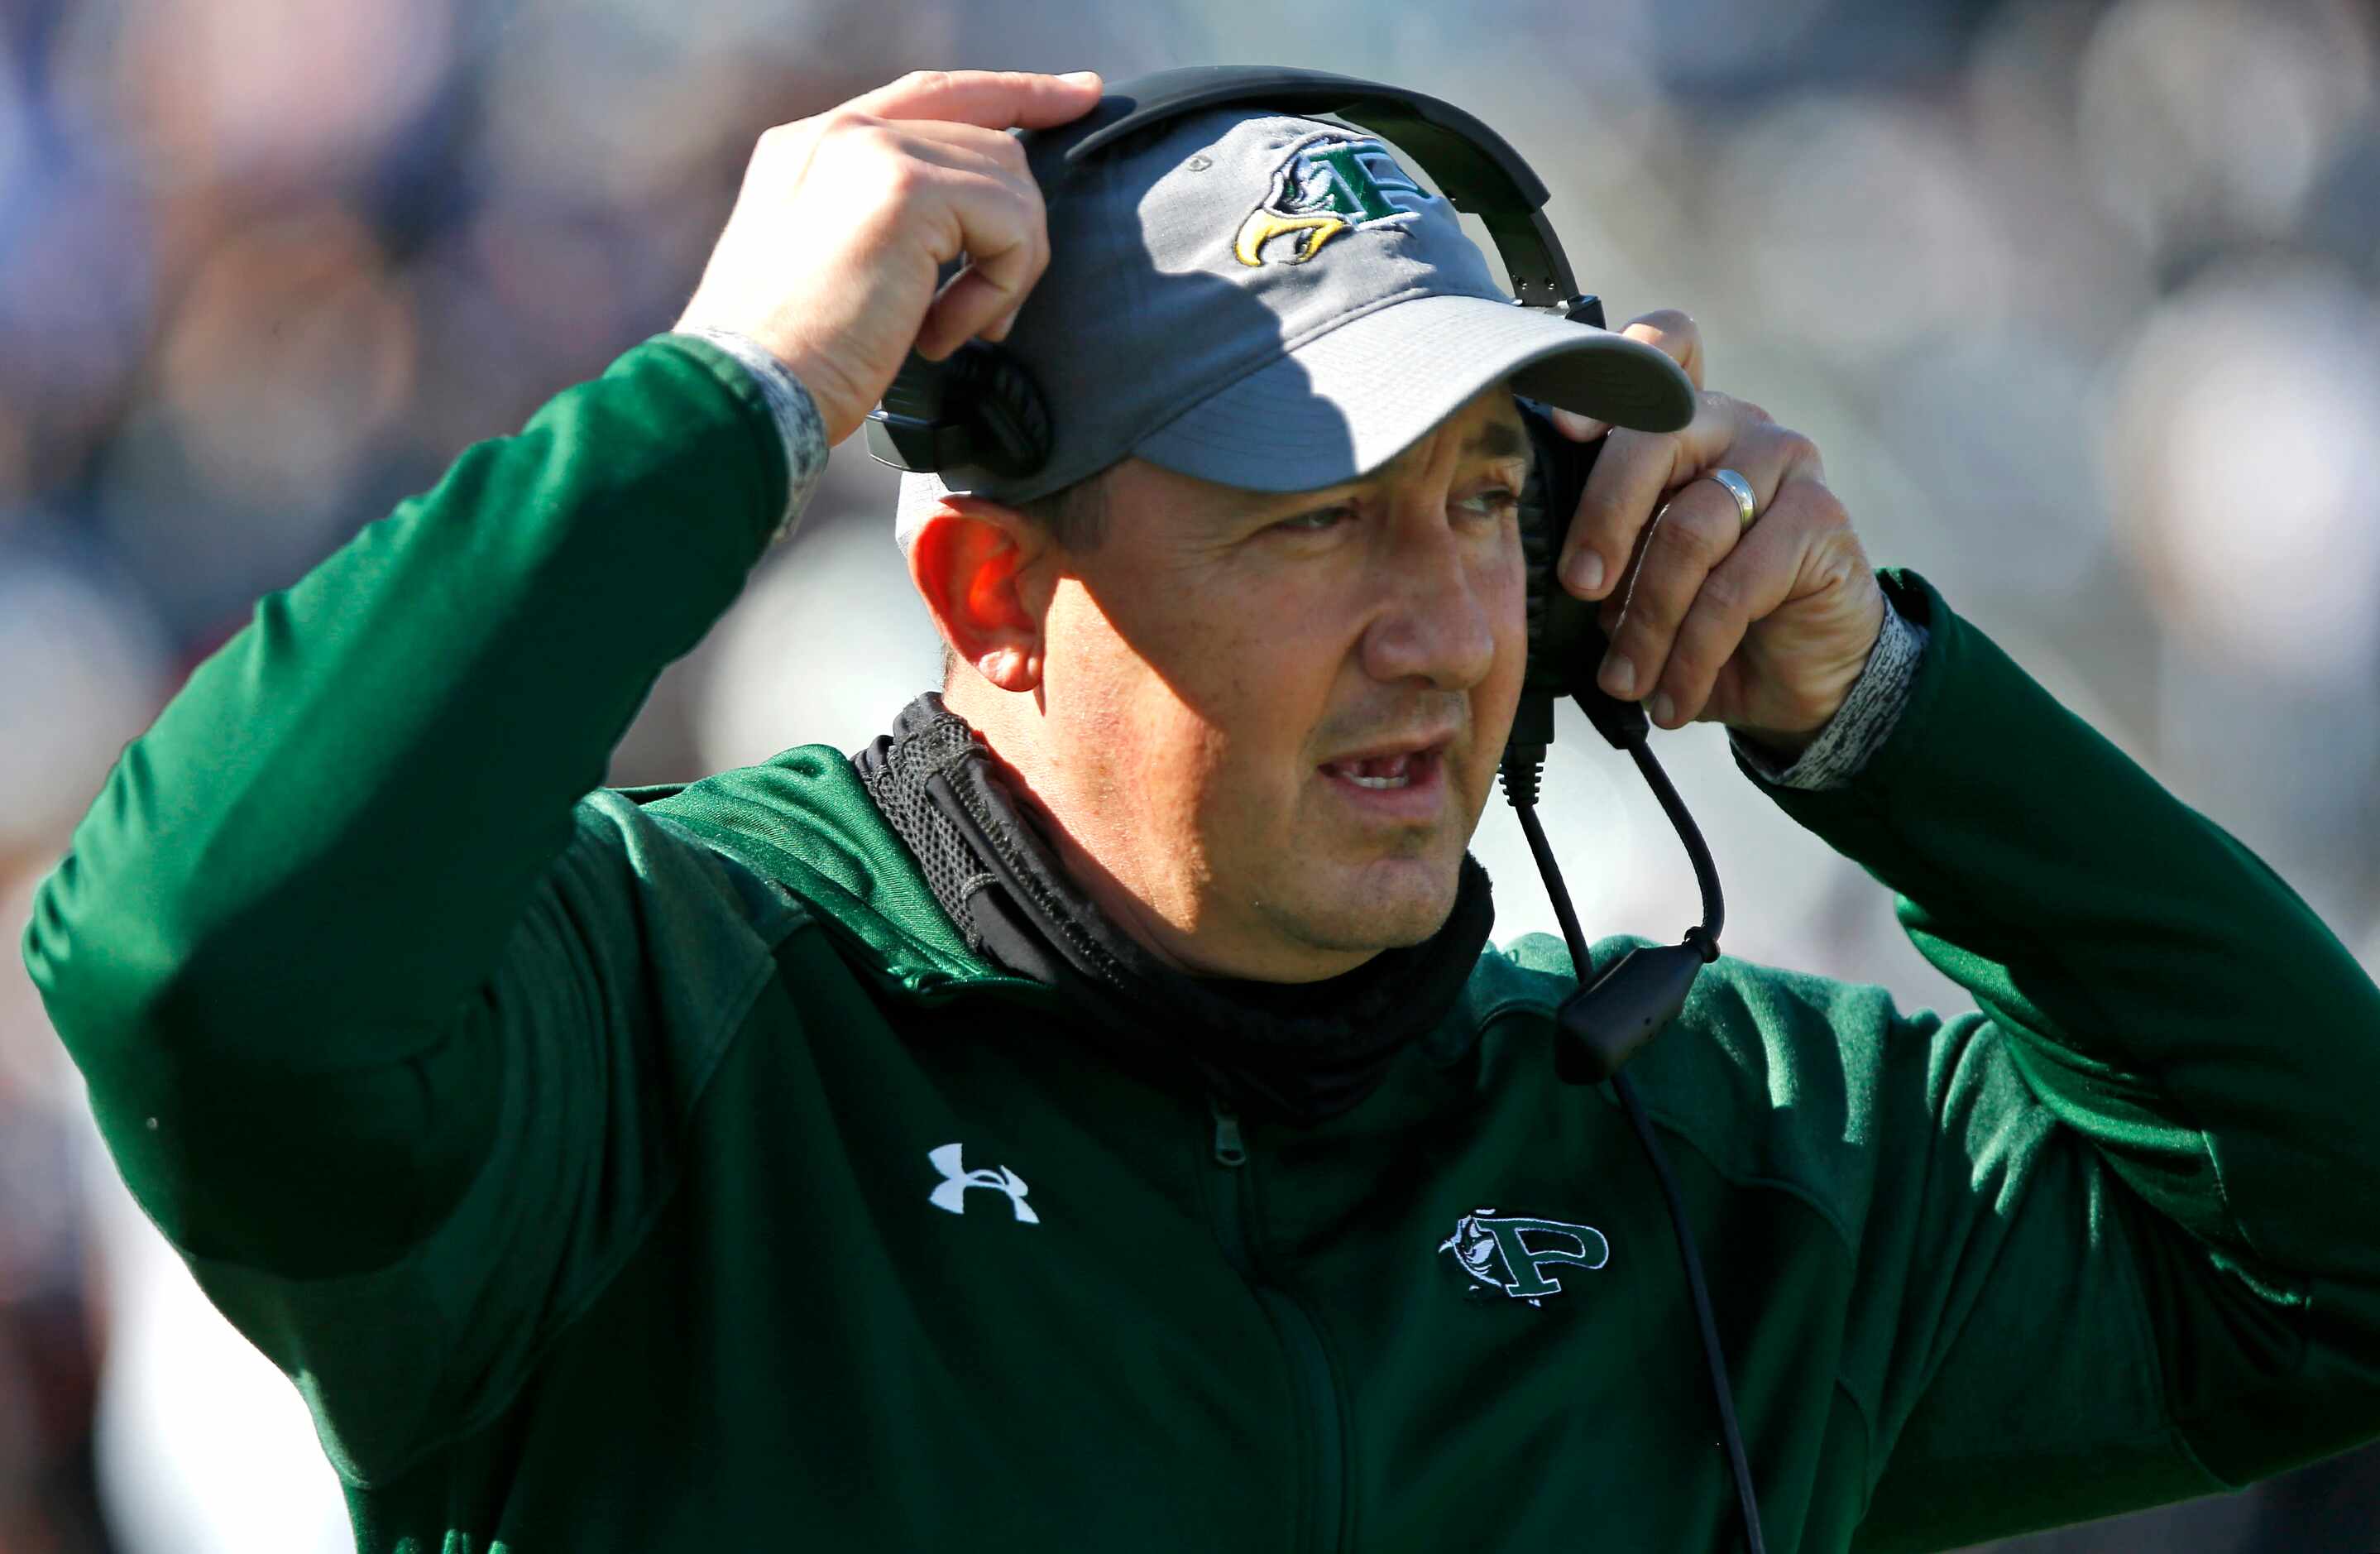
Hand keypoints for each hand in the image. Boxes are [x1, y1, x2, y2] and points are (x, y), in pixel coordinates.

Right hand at [674, 68, 1104, 446]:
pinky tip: (942, 335)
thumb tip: (966, 237)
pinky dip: (997, 291)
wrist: (741, 393)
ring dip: (1006, 271)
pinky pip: (1011, 226)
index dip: (1012, 93)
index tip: (1075, 96)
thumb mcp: (825, 270)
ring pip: (1010, 182)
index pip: (934, 96)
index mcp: (814, 144)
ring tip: (956, 330)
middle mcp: (841, 130)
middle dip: (1020, 225)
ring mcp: (871, 150)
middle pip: (989, 138)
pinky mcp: (906, 190)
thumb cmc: (783, 365)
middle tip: (993, 312)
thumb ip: (880, 224)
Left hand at [1546, 310, 1885, 754]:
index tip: (1562, 425)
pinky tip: (1672, 697)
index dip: (1607, 370)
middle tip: (1579, 586)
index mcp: (1679, 418)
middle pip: (1656, 434)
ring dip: (1647, 619)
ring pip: (1691, 526)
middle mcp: (1732, 423)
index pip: (1657, 349)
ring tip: (1625, 680)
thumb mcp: (1633, 574)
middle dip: (1605, 516)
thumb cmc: (1699, 615)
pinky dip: (1693, 652)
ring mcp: (1783, 462)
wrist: (1796, 674)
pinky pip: (1735, 585)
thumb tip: (1534, 554)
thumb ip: (1599, 540)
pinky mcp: (1820, 518)